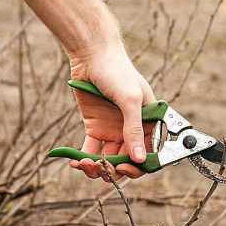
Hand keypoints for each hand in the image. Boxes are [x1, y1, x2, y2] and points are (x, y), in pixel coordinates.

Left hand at [68, 42, 155, 180]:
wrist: (91, 55)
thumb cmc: (117, 71)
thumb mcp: (130, 100)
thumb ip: (134, 130)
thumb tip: (140, 159)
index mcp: (149, 123)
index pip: (149, 154)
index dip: (139, 166)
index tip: (125, 169)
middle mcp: (132, 130)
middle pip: (127, 161)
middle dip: (116, 169)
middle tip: (103, 169)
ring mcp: (113, 130)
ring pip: (108, 160)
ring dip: (98, 167)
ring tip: (85, 165)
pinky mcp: (95, 128)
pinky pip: (91, 151)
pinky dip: (83, 159)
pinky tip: (76, 162)